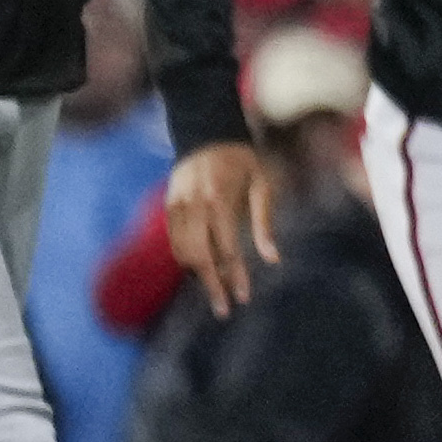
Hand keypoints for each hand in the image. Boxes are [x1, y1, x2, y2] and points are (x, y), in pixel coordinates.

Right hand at [166, 143, 276, 318]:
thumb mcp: (263, 185)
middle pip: (199, 258)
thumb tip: (273, 259)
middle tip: (224, 309)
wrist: (207, 132)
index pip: (226, 250)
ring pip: (183, 253)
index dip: (235, 277)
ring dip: (198, 275)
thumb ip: (265, 223)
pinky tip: (203, 269)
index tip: (243, 298)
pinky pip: (175, 242)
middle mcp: (194, 206)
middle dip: (212, 286)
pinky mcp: (168, 207)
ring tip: (217, 290)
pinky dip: (187, 259)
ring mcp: (177, 207)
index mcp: (220, 200)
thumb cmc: (244, 161)